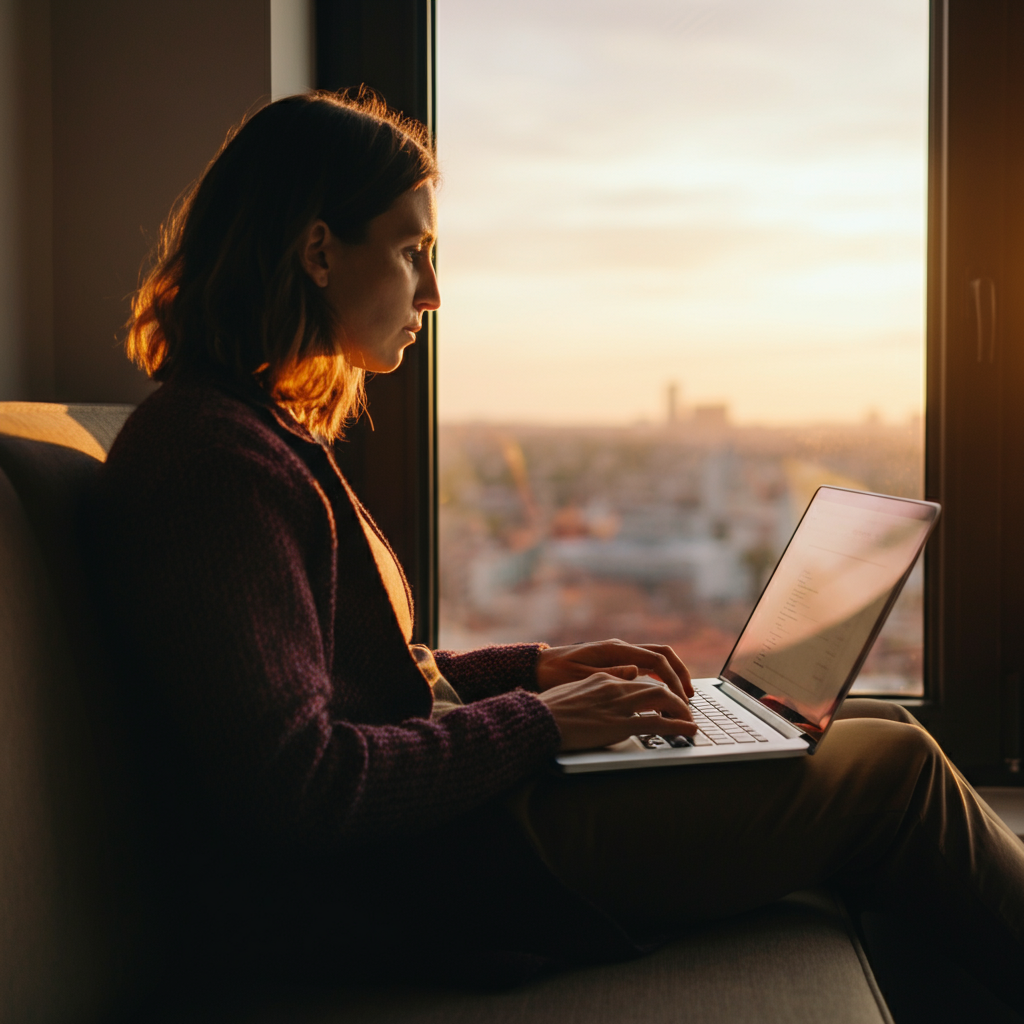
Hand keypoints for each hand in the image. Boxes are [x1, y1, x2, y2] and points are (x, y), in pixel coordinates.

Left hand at [536, 639, 692, 700]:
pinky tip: (661, 694)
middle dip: (681, 675)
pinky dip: (659, 677)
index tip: (682, 700)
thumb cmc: (556, 673)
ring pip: (656, 659)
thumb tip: (637, 672)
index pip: (657, 661)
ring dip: (672, 675)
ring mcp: (619, 653)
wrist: (538, 667)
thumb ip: (609, 675)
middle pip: (663, 655)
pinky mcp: (616, 661)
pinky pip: (646, 666)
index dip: (674, 680)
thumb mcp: (580, 676)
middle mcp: (621, 648)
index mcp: (615, 650)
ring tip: (681, 698)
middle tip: (690, 698)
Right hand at [537, 673, 696, 750]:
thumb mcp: (575, 689)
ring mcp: (618, 704)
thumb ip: (600, 683)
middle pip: (656, 686)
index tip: (665, 699)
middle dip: (675, 696)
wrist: (538, 719)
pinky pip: (657, 723)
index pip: (640, 678)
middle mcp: (615, 686)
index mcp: (604, 678)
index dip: (657, 688)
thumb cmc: (551, 708)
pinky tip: (689, 730)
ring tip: (690, 720)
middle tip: (684, 709)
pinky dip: (678, 725)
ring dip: (680, 709)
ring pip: (662, 699)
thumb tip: (624, 677)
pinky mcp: (620, 724)